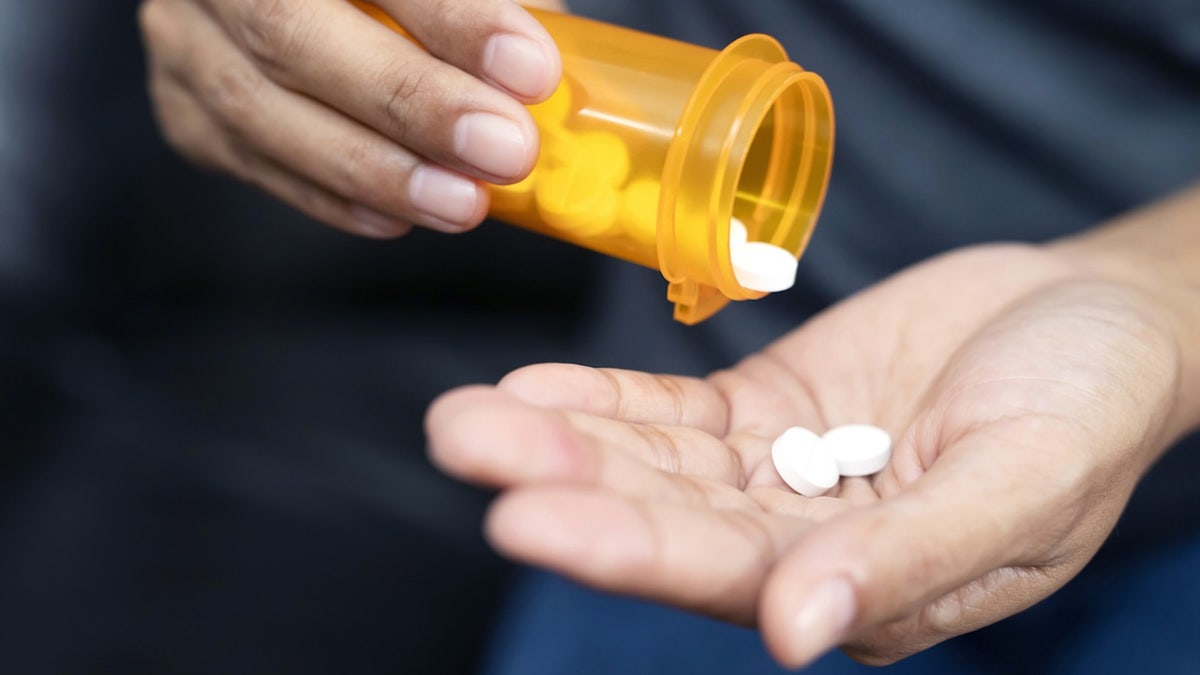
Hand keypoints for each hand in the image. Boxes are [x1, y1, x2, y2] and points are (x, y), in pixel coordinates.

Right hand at [139, 0, 565, 237]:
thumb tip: (551, 78)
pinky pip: (249, 158)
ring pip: (257, 107)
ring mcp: (184, 34)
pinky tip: (397, 215)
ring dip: (374, 169)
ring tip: (463, 203)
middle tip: (504, 151)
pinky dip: (329, 195)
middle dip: (409, 102)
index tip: (532, 68)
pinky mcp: (182, 105)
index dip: (453, 15)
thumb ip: (489, 3)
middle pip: (290, 29)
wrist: (315, 1)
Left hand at [425, 243, 1187, 666]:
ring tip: (465, 417)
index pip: (723, 575)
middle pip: (663, 518)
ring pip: (652, 463)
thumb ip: (909, 561)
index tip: (523, 516)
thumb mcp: (1021, 486)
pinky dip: (606, 401)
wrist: (1095, 318)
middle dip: (563, 484)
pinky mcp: (766, 406)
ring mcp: (775, 471)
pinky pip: (673, 411)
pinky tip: (532, 388)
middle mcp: (798, 541)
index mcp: (861, 587)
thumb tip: (797, 635)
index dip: (624, 546)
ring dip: (561, 438)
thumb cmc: (1086, 408)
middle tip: (464, 446)